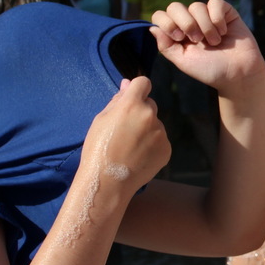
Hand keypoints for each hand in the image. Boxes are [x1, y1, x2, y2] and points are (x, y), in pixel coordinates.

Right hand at [82, 77, 170, 197]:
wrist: (108, 181)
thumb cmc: (98, 148)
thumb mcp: (101, 120)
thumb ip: (117, 100)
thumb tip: (128, 84)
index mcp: (132, 105)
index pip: (143, 82)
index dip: (137, 89)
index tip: (132, 98)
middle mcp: (150, 116)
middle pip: (150, 104)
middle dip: (140, 111)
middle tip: (125, 131)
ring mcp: (161, 133)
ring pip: (155, 124)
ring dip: (146, 130)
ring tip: (129, 148)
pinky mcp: (167, 148)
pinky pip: (160, 140)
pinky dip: (152, 145)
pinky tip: (138, 156)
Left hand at [150, 0, 264, 95]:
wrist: (238, 74)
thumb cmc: (211, 70)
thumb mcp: (183, 61)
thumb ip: (166, 46)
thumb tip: (152, 27)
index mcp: (178, 33)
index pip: (161, 16)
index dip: (167, 23)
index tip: (179, 38)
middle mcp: (191, 22)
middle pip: (175, 6)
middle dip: (184, 23)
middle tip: (196, 40)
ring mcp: (208, 16)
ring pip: (196, 6)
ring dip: (205, 26)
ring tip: (215, 42)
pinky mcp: (226, 12)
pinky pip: (215, 3)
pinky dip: (217, 18)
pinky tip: (223, 31)